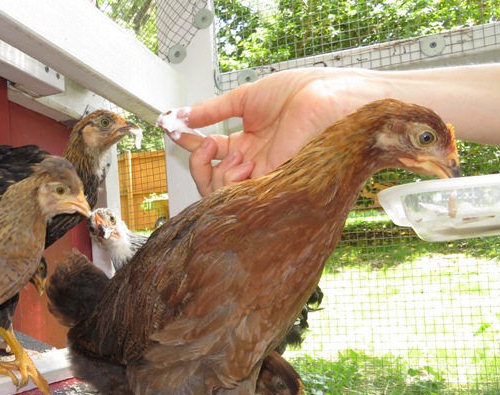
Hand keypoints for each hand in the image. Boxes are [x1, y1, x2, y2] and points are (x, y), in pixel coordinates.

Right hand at [167, 68, 377, 194]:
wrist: (325, 100)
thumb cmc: (299, 93)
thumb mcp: (246, 98)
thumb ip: (213, 110)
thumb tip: (184, 115)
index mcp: (249, 141)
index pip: (211, 151)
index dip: (190, 143)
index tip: (173, 130)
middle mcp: (253, 161)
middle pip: (210, 178)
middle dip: (197, 163)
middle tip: (201, 145)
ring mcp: (261, 175)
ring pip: (219, 192)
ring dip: (215, 172)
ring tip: (231, 153)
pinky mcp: (269, 186)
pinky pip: (237, 197)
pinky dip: (229, 182)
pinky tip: (241, 163)